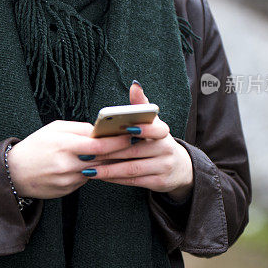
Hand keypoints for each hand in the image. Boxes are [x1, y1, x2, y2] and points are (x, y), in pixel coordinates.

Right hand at [6, 120, 141, 199]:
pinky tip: (95, 166)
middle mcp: (67, 165)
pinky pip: (86, 180)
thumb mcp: (54, 129)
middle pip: (102, 160)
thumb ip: (79, 128)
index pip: (98, 145)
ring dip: (109, 163)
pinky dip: (92, 172)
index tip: (131, 135)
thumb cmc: (35, 146)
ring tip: (120, 154)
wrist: (14, 174)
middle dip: (119, 152)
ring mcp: (68, 180)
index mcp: (64, 145)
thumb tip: (100, 130)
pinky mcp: (67, 190)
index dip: (117, 141)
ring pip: (97, 171)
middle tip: (134, 145)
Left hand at [88, 81, 193, 198]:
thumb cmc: (157, 141)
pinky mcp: (159, 183)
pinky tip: (100, 176)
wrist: (179, 168)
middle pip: (135, 151)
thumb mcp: (153, 123)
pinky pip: (134, 181)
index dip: (142, 128)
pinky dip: (115, 179)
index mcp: (163, 132)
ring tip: (89, 168)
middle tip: (88, 152)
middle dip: (110, 152)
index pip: (156, 128)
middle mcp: (166, 149)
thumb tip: (134, 85)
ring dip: (109, 169)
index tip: (125, 127)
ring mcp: (164, 167)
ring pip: (132, 169)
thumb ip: (141, 106)